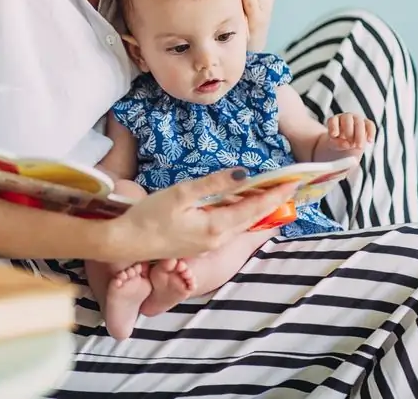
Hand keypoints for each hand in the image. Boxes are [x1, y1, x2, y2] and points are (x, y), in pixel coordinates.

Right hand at [104, 168, 298, 261]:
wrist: (125, 242)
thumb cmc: (148, 217)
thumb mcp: (181, 194)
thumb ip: (213, 184)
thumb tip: (242, 174)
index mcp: (216, 227)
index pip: (254, 208)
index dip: (275, 194)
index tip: (293, 182)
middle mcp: (217, 239)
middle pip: (252, 218)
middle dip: (271, 201)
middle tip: (288, 185)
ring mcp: (208, 244)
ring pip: (241, 223)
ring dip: (256, 208)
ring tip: (269, 191)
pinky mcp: (199, 244)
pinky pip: (228, 227)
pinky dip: (239, 214)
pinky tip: (238, 204)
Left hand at [326, 112, 375, 150]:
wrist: (347, 144)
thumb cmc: (338, 142)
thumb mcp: (334, 145)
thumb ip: (338, 144)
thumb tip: (346, 144)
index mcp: (334, 120)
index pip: (333, 121)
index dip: (333, 127)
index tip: (334, 135)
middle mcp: (345, 117)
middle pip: (347, 120)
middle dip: (349, 132)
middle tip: (350, 144)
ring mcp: (356, 119)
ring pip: (359, 123)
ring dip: (360, 135)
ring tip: (359, 147)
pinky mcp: (366, 123)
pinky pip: (370, 125)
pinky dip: (371, 133)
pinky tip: (369, 141)